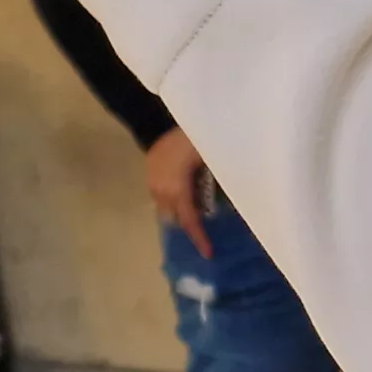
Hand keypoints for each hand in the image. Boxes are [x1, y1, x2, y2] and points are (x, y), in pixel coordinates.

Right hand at [145, 127, 212, 257]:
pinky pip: (160, 193)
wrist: (169, 117)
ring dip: (179, 209)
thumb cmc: (196, 140)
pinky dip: (172, 196)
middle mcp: (161, 189)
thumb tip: (222, 206)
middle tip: (205, 226)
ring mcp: (152, 180)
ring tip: (194, 205)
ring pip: (165, 206)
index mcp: (178, 189)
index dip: (199, 238)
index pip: (189, 220)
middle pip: (175, 217)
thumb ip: (213, 187)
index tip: (209, 254)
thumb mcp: (212, 163)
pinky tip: (182, 188)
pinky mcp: (149, 170)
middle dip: (189, 223)